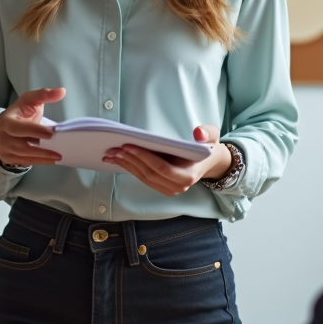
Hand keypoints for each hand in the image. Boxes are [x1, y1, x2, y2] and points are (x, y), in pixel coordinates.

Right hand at [0, 87, 65, 166]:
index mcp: (6, 122)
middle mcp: (3, 138)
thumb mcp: (29, 100)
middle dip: (41, 149)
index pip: (20, 128)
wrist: (5, 126)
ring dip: (43, 157)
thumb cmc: (20, 112)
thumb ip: (44, 94)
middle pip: (22, 146)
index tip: (52, 133)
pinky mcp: (10, 159)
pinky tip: (52, 160)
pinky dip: (40, 161)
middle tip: (58, 150)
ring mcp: (5, 150)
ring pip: (25, 156)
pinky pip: (26, 162)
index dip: (36, 131)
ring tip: (59, 155)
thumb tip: (62, 91)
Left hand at [102, 125, 231, 196]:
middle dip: (130, 160)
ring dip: (126, 165)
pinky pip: (143, 178)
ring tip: (111, 153)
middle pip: (149, 174)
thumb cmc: (208, 147)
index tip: (128, 145)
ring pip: (143, 178)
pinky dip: (129, 168)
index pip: (162, 168)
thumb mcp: (211, 137)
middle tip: (113, 148)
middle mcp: (178, 187)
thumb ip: (207, 133)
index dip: (144, 157)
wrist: (209, 162)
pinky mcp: (161, 187)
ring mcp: (169, 189)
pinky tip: (117, 159)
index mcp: (188, 176)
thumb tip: (198, 133)